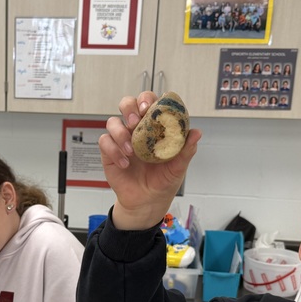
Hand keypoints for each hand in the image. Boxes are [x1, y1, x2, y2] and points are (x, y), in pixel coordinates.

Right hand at [99, 91, 201, 230]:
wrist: (147, 202)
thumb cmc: (163, 181)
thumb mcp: (178, 167)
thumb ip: (186, 150)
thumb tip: (196, 133)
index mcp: (155, 127)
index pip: (150, 103)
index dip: (147, 99)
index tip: (149, 108)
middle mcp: (137, 129)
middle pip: (127, 104)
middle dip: (129, 108)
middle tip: (135, 121)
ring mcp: (122, 139)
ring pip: (112, 122)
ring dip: (120, 133)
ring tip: (131, 151)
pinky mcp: (109, 152)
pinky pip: (105, 142)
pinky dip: (113, 151)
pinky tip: (125, 163)